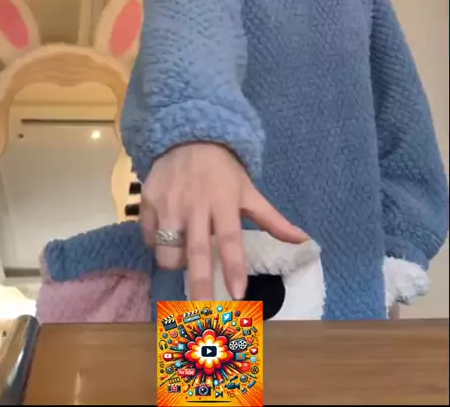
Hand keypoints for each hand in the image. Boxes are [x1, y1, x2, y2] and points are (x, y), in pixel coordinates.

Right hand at [140, 142, 308, 300]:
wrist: (187, 135)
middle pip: (197, 252)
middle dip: (199, 285)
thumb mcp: (248, 190)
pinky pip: (149, 238)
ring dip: (176, 262)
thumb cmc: (222, 170)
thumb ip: (272, 219)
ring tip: (185, 253)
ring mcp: (169, 204)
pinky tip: (167, 233)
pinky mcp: (147, 202)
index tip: (237, 294)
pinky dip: (157, 244)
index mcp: (224, 202)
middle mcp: (195, 205)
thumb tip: (304, 240)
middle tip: (200, 314)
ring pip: (167, 251)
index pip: (231, 239)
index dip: (234, 267)